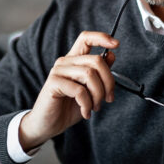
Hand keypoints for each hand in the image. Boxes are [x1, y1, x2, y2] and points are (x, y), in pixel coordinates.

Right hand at [18, 32, 118, 151]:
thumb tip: (111, 55)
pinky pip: (79, 90)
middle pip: (96, 60)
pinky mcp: (53, 83)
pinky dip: (87, 104)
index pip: (86, 38)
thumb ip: (99, 74)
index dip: (102, 37)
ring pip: (90, 74)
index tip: (116, 44)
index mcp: (74, 60)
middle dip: (109, 82)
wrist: (47, 125)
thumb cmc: (68, 108)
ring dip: (98, 95)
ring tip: (95, 107)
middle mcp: (65, 62)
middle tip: (108, 99)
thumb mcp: (89, 90)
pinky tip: (85, 112)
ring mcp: (58, 71)